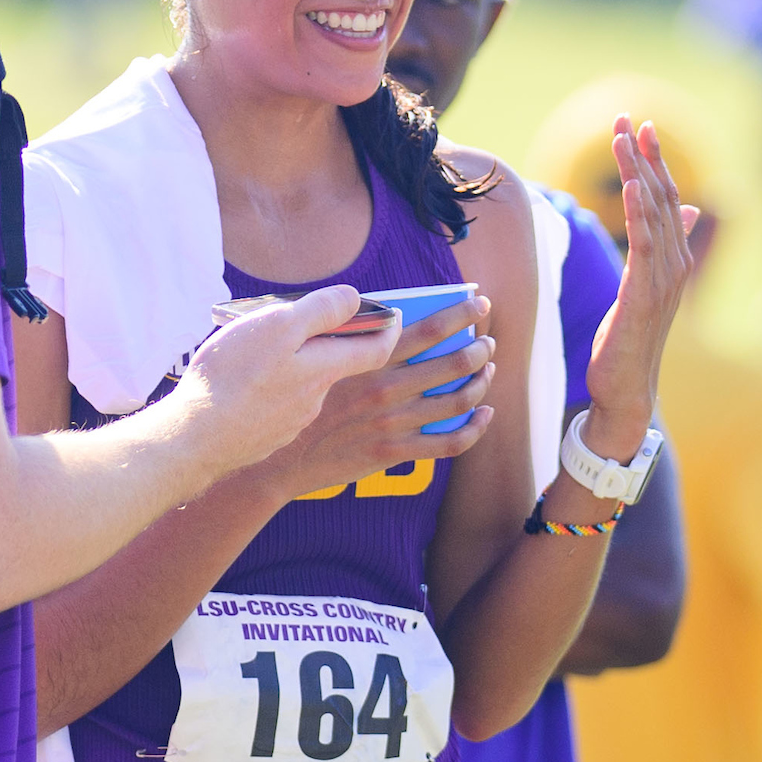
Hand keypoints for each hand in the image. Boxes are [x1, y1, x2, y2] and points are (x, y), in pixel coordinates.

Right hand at [172, 286, 398, 476]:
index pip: (377, 350)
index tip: (394, 314)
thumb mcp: (279, 325)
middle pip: (335, 365)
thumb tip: (355, 299)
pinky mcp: (265, 438)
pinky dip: (270, 393)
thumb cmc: (234, 378)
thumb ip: (322, 310)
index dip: (388, 329)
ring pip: (301, 386)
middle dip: (330, 343)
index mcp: (324, 370)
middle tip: (307, 323)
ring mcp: (289, 423)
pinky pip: (276, 408)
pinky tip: (244, 386)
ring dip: (293, 368)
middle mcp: (315, 401)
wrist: (194, 440)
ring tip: (258, 352)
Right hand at [254, 297, 496, 499]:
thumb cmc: (289, 394)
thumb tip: (387, 309)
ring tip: (487, 370)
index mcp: (369, 359)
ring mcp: (393, 425)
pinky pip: (450, 443)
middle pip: (455, 363)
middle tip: (487, 340)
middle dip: (480, 348)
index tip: (479, 302)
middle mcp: (387, 391)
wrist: (274, 459)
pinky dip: (476, 427)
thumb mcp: (308, 350)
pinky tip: (485, 414)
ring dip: (481, 381)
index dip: (463, 312)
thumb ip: (349, 329)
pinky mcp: (393, 454)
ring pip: (459, 400)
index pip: (432, 329)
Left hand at [580, 118, 696, 459]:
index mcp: (673, 260)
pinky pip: (646, 247)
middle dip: (644, 157)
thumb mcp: (645, 287)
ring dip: (639, 173)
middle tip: (628, 120)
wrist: (627, 390)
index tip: (638, 126)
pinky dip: (641, 213)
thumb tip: (687, 209)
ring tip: (624, 139)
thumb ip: (663, 247)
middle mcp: (675, 265)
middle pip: (662, 198)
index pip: (666, 198)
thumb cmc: (631, 340)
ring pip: (654, 215)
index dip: (653, 161)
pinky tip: (634, 185)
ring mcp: (664, 281)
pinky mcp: (645, 297)